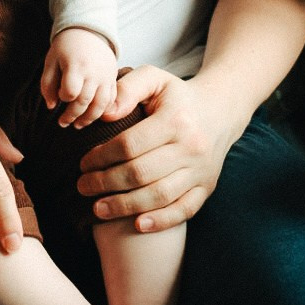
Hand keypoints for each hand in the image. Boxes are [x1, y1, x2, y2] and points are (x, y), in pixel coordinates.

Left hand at [41, 28, 117, 127]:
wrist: (88, 31)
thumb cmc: (65, 48)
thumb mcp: (50, 62)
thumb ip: (47, 85)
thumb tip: (51, 106)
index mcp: (77, 66)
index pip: (70, 91)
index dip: (63, 97)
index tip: (60, 95)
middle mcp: (94, 73)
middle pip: (84, 102)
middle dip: (72, 115)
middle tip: (63, 122)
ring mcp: (106, 76)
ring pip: (101, 105)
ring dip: (89, 119)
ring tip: (78, 125)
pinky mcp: (113, 78)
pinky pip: (111, 100)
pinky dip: (103, 111)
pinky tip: (92, 115)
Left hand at [77, 65, 235, 232]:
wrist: (221, 110)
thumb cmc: (178, 97)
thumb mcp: (154, 79)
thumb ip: (127, 89)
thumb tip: (105, 115)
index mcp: (176, 120)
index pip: (130, 145)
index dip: (102, 157)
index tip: (84, 162)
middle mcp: (191, 147)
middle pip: (141, 173)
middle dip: (106, 183)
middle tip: (83, 186)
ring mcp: (201, 170)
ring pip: (159, 195)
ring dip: (125, 206)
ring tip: (98, 208)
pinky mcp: (208, 186)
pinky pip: (185, 209)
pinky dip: (161, 221)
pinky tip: (138, 225)